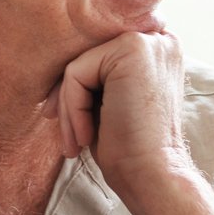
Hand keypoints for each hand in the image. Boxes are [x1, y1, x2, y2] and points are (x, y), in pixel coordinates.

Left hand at [51, 32, 213, 214]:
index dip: (80, 86)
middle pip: (87, 56)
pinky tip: (86, 136)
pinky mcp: (132, 50)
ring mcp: (148, 41)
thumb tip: (55, 67)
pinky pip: (76, 73)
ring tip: (77, 142)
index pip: (99, 55)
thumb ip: (96, 76)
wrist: (153, 175)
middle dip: (69, 96)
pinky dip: (73, 109)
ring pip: (78, 65)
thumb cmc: (130, 149)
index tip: (69, 121)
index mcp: (158, 51)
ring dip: (70, 108)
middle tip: (68, 136)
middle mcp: (158, 39)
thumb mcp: (111, 103)